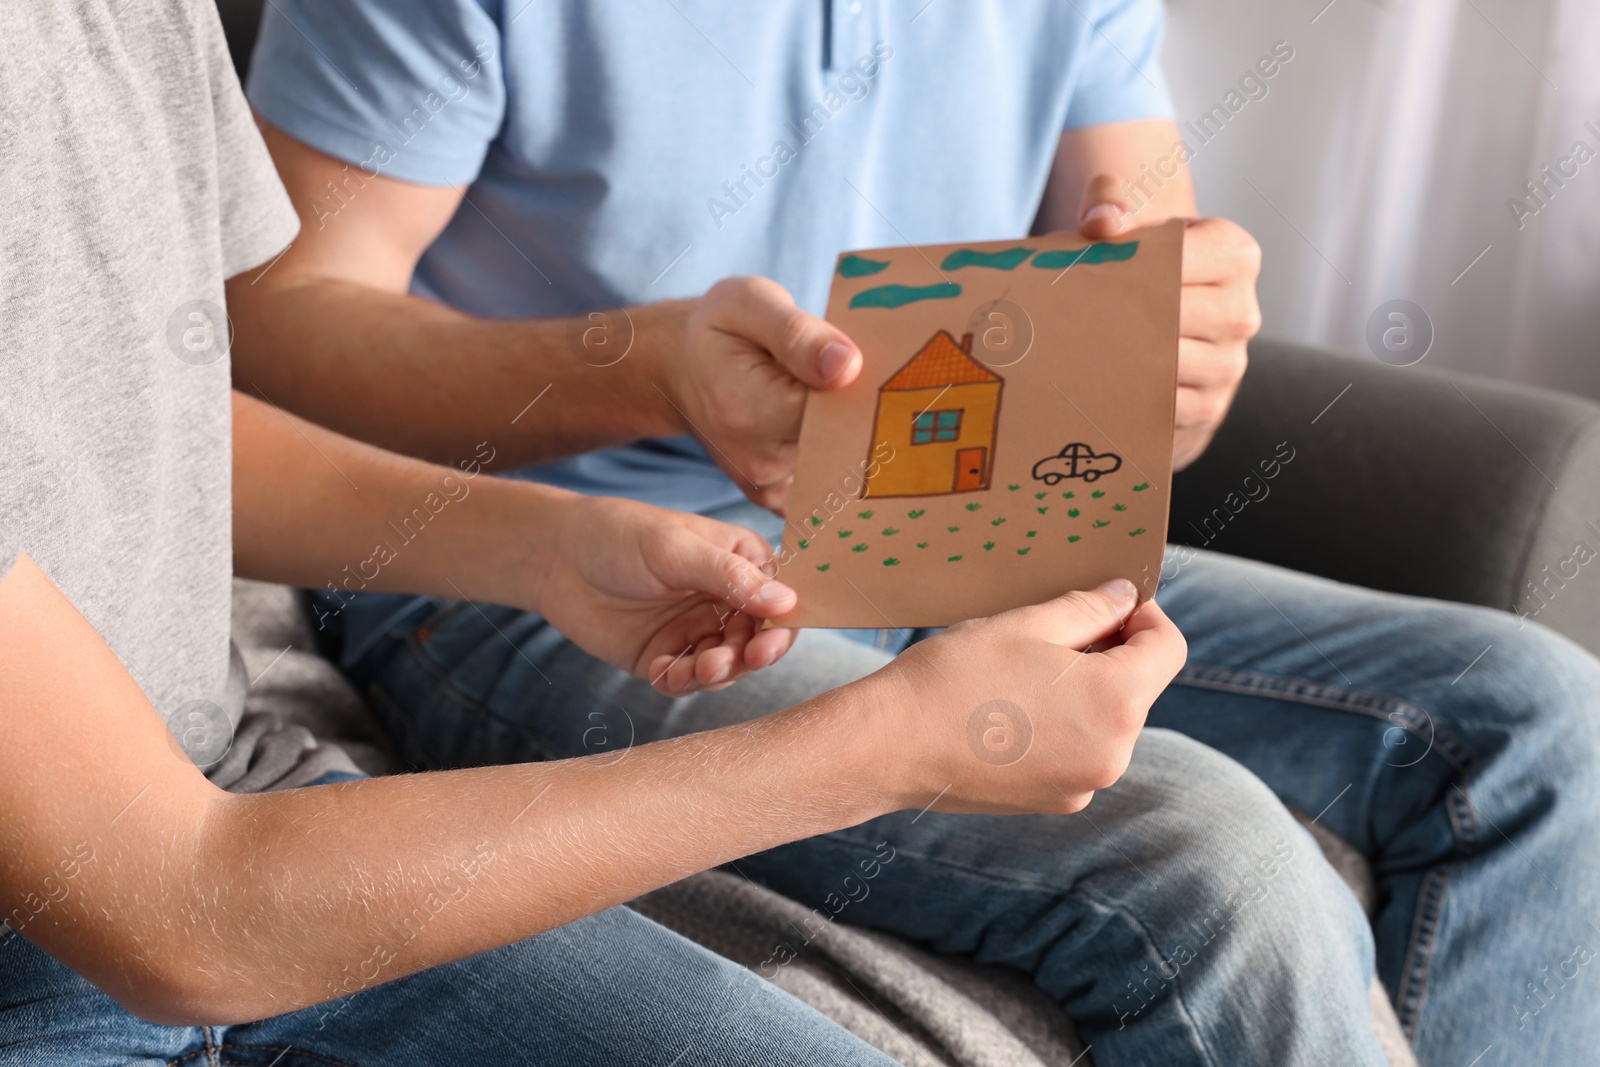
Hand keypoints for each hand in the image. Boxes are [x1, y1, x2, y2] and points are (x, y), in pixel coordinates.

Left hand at [532, 496, 799, 694]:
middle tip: (730, 661)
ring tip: (698, 668)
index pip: (779, 599)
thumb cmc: (618, 535)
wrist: (554, 557)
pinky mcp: (665, 656)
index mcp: (740, 563)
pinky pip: (686, 679)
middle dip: (747, 656)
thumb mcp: (675, 548)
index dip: (781, 625)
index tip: (768, 643)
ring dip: (717, 672)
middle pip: (757, 639)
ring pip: (725, 665)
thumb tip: (786, 602)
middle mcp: (725, 600)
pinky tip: (667, 674)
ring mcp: (695, 630)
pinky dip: (682, 682)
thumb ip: (729, 577)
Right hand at [664, 277, 863, 512]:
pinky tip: (811, 425)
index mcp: (751, 411)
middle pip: (842, 441)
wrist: (679, 369)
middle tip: (836, 375)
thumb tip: (848, 366)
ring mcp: (768, 485)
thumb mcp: (750, 304)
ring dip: (840, 430)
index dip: (857, 387)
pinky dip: (828, 454)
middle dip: (851, 410)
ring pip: (838, 461)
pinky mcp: (774, 496)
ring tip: (811, 395)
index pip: (837, 411)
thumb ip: (798, 333)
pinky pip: (822, 482)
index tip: (855, 362)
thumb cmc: (718, 329)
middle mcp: (760, 460)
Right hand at [859, 579, 1186, 813]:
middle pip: (1138, 688)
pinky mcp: (1054, 802)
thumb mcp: (1024, 624)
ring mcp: (1084, 785)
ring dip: (1084, 690)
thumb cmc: (952, 678)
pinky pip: (1078, 752)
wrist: (888, 747)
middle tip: (1056, 628)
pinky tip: (1010, 707)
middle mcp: (1113, 754)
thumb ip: (1087, 609)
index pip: (1168, 649)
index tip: (1111, 602)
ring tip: (1023, 669)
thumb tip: (1123, 597)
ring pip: (1107, 722)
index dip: (1147, 616)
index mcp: (1116, 702)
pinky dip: (1061, 725)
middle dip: (1110, 653)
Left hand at [1077, 175, 1261, 469]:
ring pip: (1167, 363)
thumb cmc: (1140, 264)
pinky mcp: (1209, 409)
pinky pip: (1164, 407)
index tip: (1088, 270)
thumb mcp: (1129, 222)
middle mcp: (1241, 311)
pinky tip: (1094, 384)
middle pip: (1172, 315)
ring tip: (1074, 349)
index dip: (1130, 266)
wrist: (1157, 317)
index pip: (1180, 257)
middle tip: (1068, 317)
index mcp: (1234, 254)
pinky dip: (1128, 397)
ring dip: (1118, 359)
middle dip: (1117, 316)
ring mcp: (1230, 365)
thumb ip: (1108, 202)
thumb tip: (1100, 225)